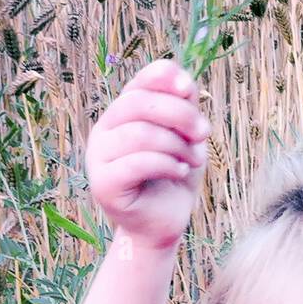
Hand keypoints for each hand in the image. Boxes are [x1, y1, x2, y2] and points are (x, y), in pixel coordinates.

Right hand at [84, 56, 210, 251]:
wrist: (162, 226)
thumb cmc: (173, 178)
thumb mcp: (185, 138)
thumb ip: (183, 109)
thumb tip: (184, 83)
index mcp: (121, 114)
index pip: (139, 82)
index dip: (163, 77)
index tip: (189, 88)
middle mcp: (104, 131)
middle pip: (138, 103)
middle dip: (179, 114)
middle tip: (205, 132)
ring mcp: (98, 158)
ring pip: (139, 133)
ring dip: (177, 145)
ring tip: (194, 160)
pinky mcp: (103, 184)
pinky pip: (137, 163)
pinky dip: (167, 164)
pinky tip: (181, 172)